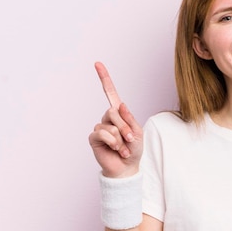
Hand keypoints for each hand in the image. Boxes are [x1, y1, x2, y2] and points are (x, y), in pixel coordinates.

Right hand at [88, 62, 142, 177]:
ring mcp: (100, 128)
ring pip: (110, 125)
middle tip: (130, 140)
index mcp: (119, 114)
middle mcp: (107, 118)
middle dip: (125, 127)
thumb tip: (119, 105)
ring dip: (121, 138)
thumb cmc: (134, 149)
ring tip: (123, 147)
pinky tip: (116, 150)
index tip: (97, 63)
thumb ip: (129, 119)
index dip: (104, 78)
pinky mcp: (94, 138)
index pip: (110, 93)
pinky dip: (113, 142)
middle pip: (113, 111)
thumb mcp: (137, 132)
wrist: (127, 167)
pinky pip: (103, 134)